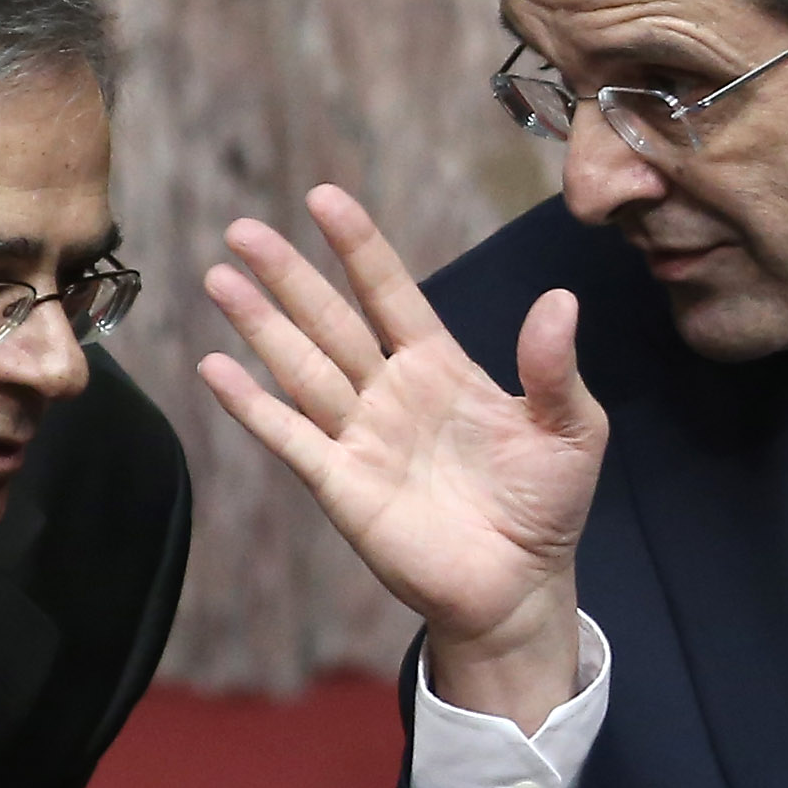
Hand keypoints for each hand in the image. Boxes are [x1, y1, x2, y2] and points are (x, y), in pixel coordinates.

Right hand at [198, 184, 608, 733]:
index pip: (391, 293)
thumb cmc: (546, 507)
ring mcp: (360, 438)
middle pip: (330, 321)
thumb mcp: (571, 429)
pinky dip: (252, 404)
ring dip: (260, 325)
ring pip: (302, 368)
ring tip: (220, 278)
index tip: (324, 199)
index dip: (358, 247)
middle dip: (288, 276)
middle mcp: (390, 394)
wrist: (519, 589)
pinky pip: (289, 436)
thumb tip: (560, 300)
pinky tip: (216, 368)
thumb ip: (555, 368)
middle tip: (242, 228)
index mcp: (441, 368)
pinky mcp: (341, 486)